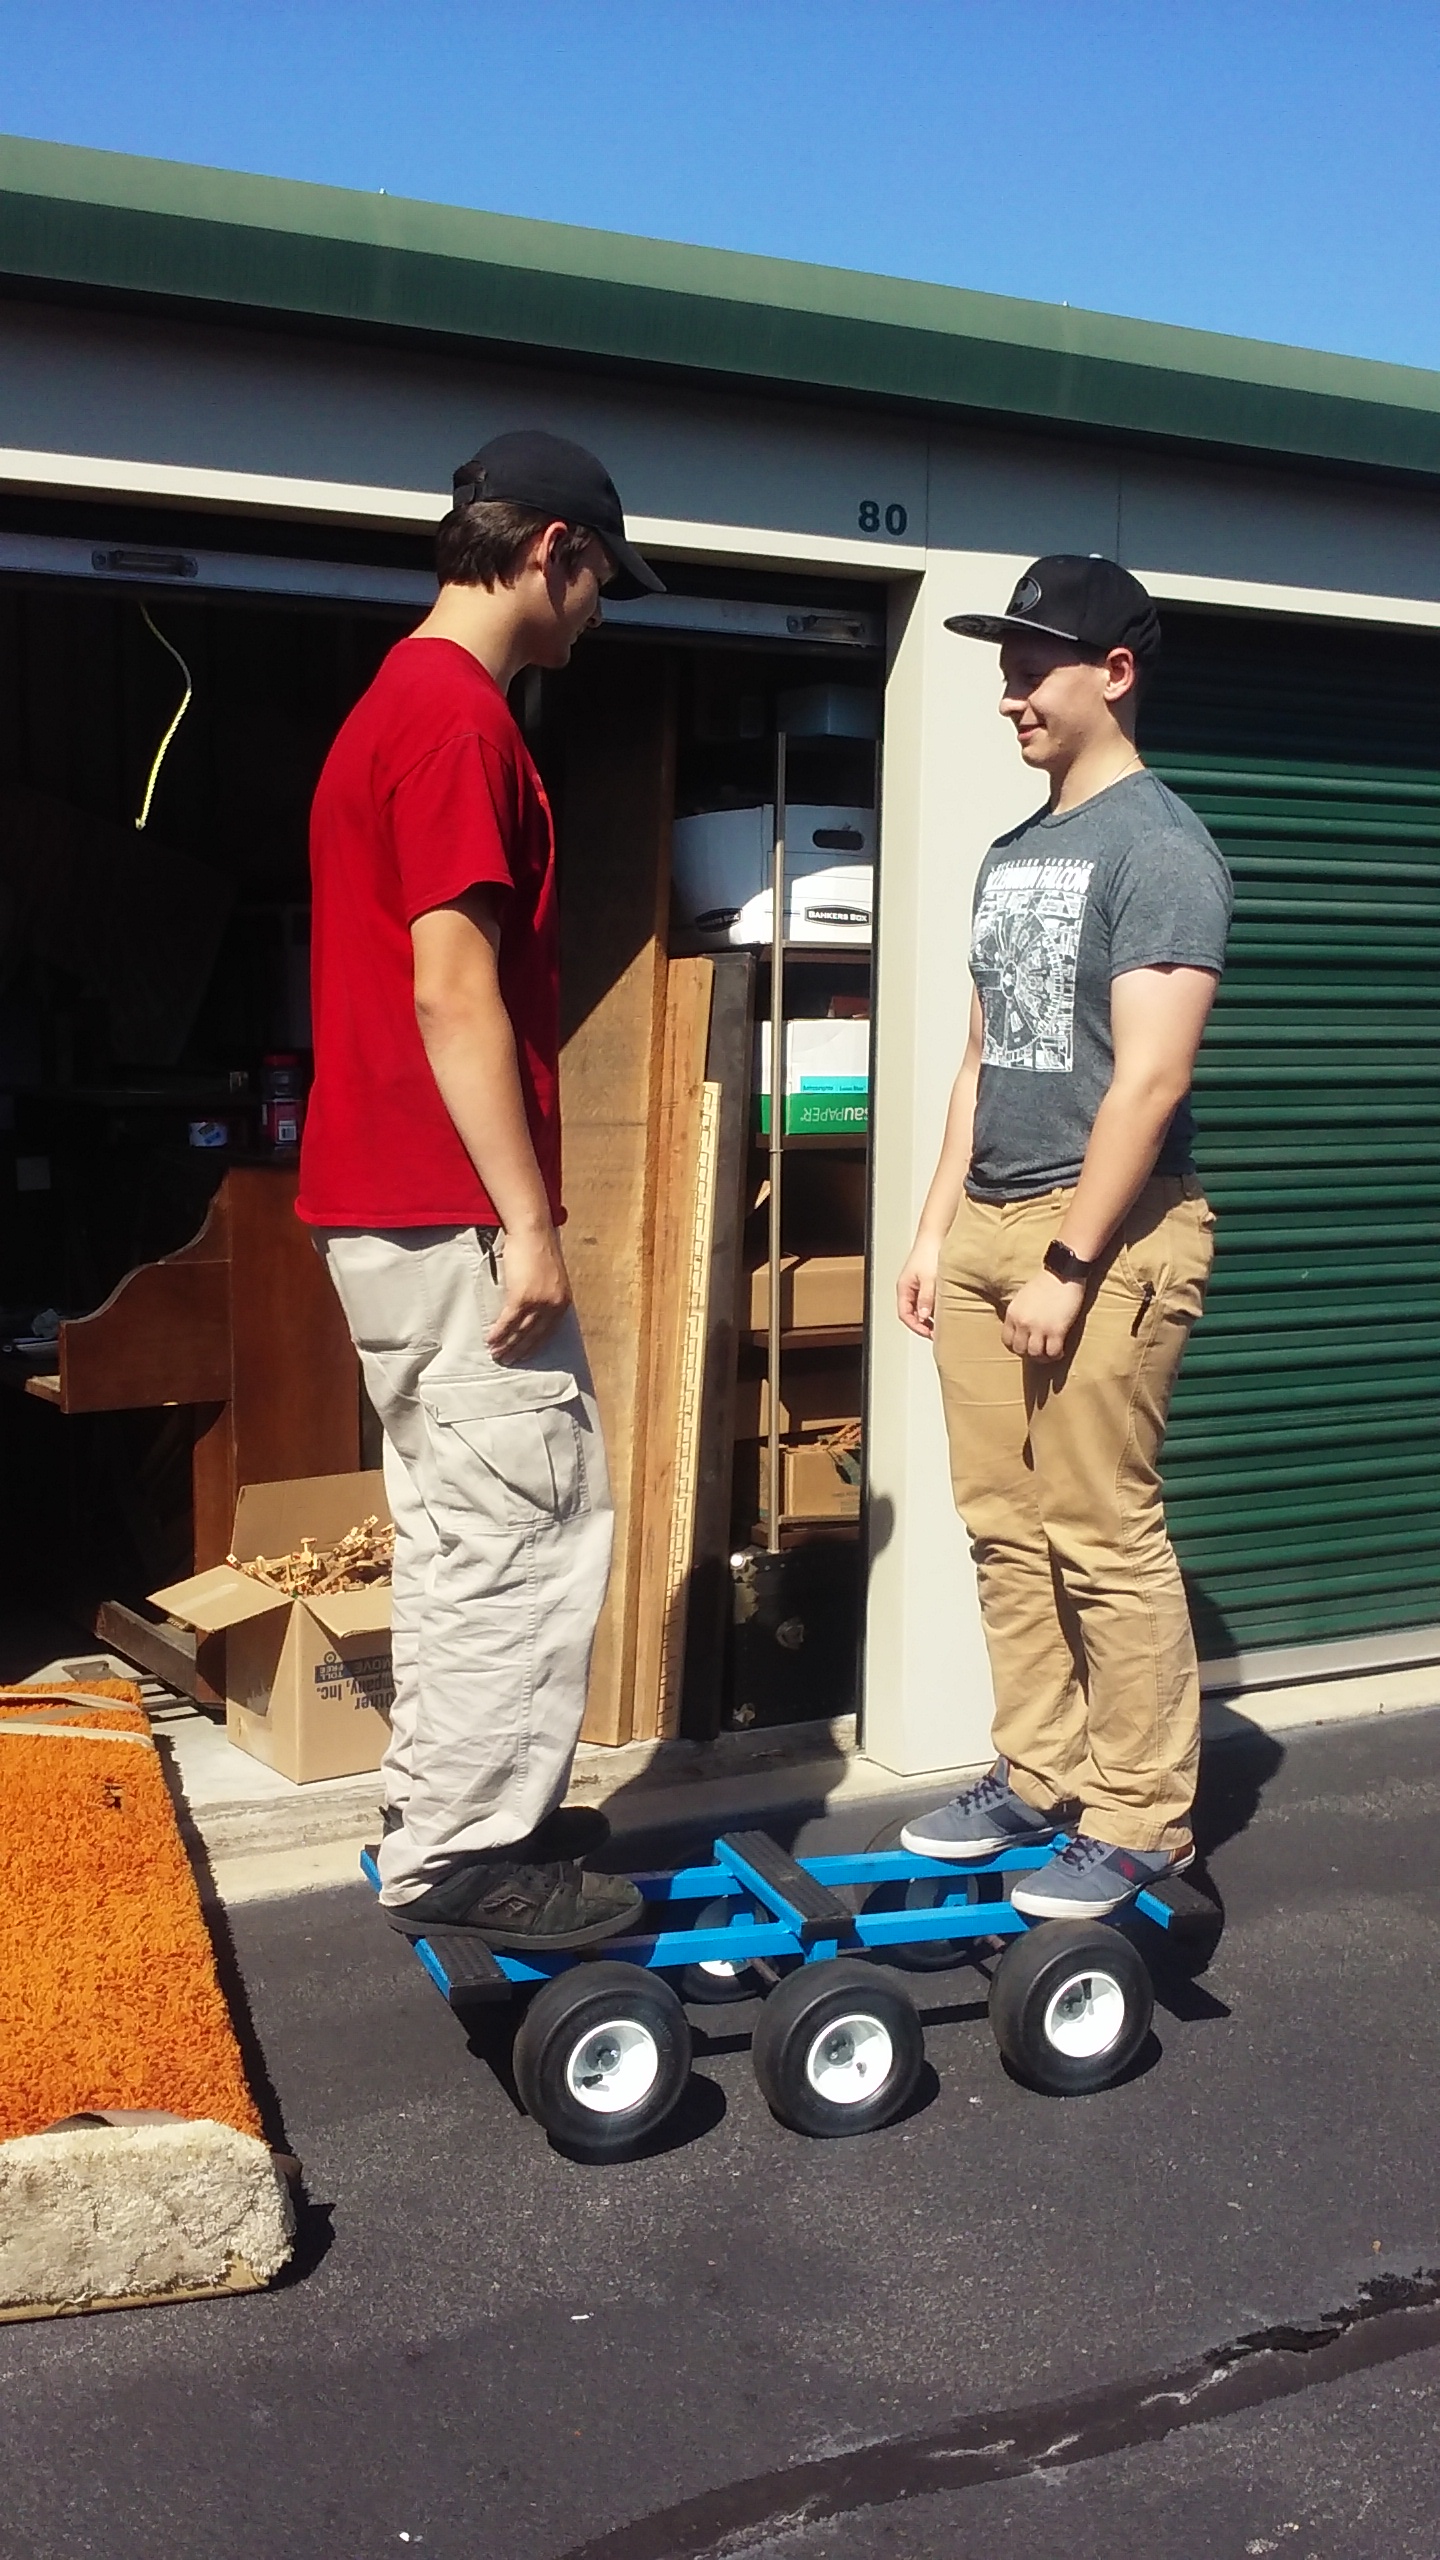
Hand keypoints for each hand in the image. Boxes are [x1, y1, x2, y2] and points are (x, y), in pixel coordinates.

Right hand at [487, 1224, 572, 1361]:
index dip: (534, 1345)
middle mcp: (553, 1305)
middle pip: (534, 1335)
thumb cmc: (539, 1249)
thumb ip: (545, 1294)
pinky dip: (498, 1333)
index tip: (524, 1355)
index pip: (549, 1331)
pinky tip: (490, 1340)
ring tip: (497, 1354)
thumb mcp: (550, 1276)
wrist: (533, 1232)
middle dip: (520, 1350)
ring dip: (507, 1345)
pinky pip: (508, 1321)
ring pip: (520, 1331)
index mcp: (563, 1302)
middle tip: (508, 1361)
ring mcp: (538, 1303)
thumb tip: (532, 1308)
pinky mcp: (522, 1297)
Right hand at [896, 1233, 941, 1337]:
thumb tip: (923, 1317)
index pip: (905, 1314)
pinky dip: (936, 1308)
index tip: (929, 1334)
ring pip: (921, 1308)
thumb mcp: (929, 1278)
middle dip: (923, 1325)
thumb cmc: (929, 1253)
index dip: (916, 1326)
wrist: (936, 1235)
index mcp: (904, 1288)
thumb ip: (926, 1298)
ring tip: (943, 1324)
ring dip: (930, 1317)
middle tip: (938, 1333)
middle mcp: (909, 1288)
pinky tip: (946, 1310)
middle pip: (912, 1313)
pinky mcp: (928, 1282)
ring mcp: (918, 1286)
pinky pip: (929, 1300)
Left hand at [1001, 1269, 1086, 1360]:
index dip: (1016, 1346)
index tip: (1025, 1345)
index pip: (1007, 1340)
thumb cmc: (1045, 1283)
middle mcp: (1022, 1322)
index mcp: (1012, 1314)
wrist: (1062, 1273)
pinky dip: (1056, 1355)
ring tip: (1049, 1353)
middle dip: (1029, 1353)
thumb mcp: (1022, 1297)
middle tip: (1039, 1350)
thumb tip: (1020, 1329)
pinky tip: (1060, 1351)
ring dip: (1043, 1357)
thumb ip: (1019, 1314)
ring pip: (1035, 1354)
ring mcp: (1039, 1327)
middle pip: (1020, 1350)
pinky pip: (1053, 1352)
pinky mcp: (1057, 1330)